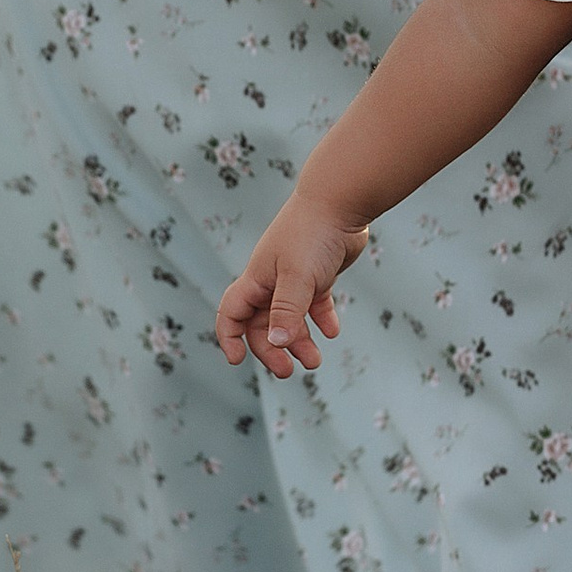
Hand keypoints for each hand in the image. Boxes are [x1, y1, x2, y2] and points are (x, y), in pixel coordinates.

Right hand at [216, 188, 369, 379]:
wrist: (341, 200)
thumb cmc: (312, 235)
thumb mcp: (297, 277)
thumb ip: (287, 311)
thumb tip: (275, 344)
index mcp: (257, 279)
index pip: (231, 312)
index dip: (229, 337)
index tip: (237, 361)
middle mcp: (272, 279)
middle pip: (262, 323)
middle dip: (271, 349)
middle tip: (289, 371)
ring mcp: (296, 276)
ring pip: (290, 317)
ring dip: (299, 340)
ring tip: (314, 362)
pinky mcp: (320, 272)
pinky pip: (315, 303)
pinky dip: (321, 319)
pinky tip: (332, 332)